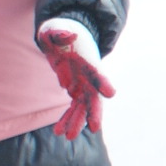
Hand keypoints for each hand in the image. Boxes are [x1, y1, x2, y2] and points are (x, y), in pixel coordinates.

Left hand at [37, 18, 114, 139]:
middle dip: (95, 112)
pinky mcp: (74, 90)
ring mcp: (82, 84)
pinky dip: (67, 119)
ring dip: (77, 122)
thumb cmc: (59, 31)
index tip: (110, 94)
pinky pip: (73, 108)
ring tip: (67, 137)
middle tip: (95, 128)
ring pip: (83, 107)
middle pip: (94, 97)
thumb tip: (67, 36)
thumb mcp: (54, 29)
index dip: (104, 82)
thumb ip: (59, 32)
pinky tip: (59, 131)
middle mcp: (88, 76)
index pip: (97, 73)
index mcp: (86, 61)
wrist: (64, 36)